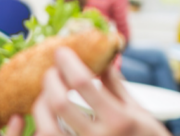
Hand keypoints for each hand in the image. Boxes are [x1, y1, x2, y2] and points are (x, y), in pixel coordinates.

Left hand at [31, 48, 168, 135]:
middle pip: (60, 103)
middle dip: (50, 81)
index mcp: (119, 119)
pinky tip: (48, 117)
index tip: (61, 51)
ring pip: (46, 128)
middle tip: (51, 71)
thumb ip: (114, 85)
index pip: (83, 84)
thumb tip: (101, 57)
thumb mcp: (137, 110)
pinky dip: (43, 127)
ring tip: (46, 95)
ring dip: (41, 106)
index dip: (68, 63)